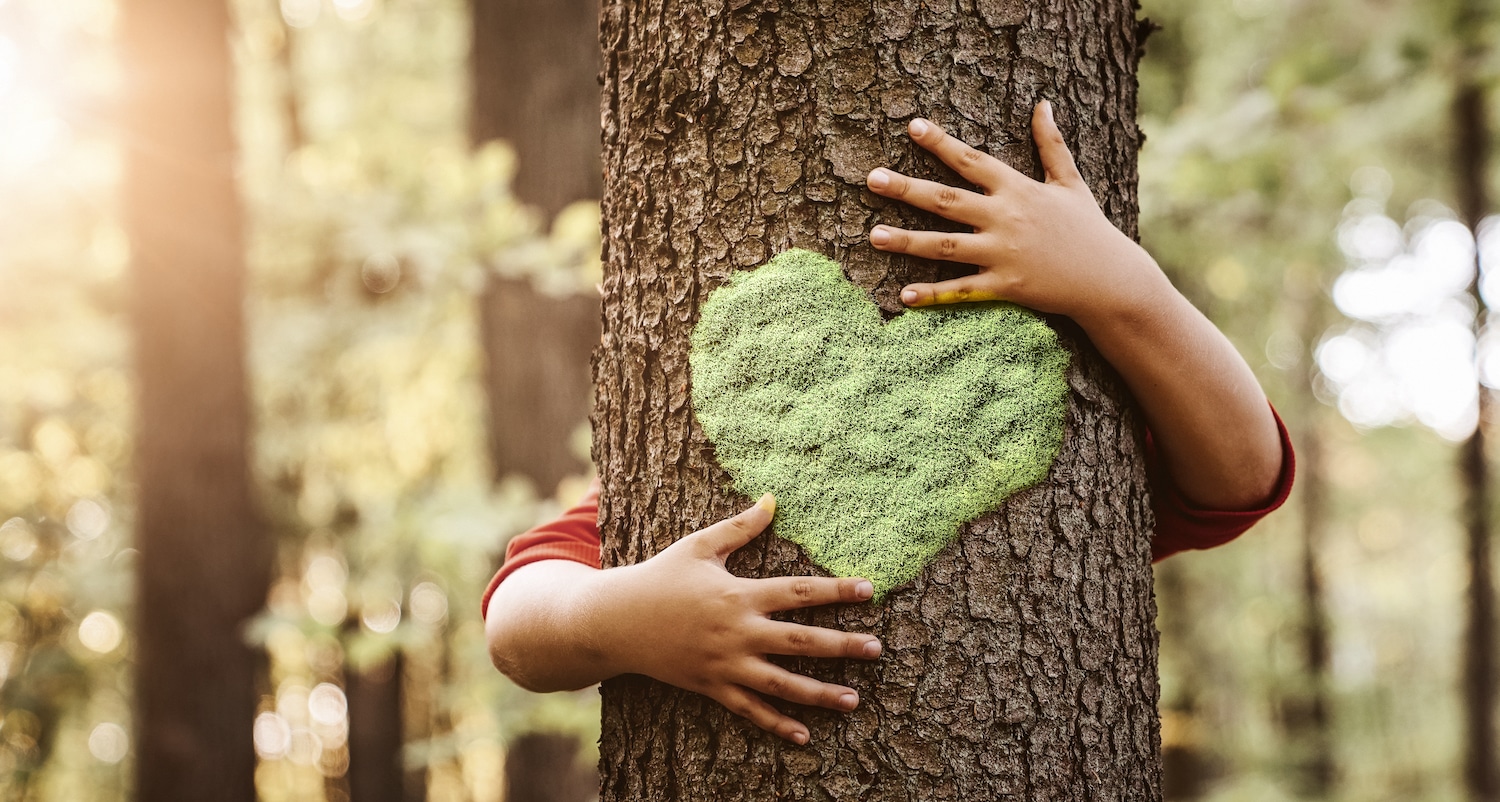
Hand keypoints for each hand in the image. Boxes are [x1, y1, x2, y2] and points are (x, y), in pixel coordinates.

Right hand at [594, 494, 881, 744]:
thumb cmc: (659, 578)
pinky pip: (748, 710)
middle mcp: (737, 632)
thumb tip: (773, 499)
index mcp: (739, 594)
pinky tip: (804, 735)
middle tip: (877, 649)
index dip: (836, 590)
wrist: (614, 621)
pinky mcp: (710, 687)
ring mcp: (724, 664)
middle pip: (799, 640)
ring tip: (854, 700)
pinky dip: (776, 723)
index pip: (798, 592)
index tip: (869, 590)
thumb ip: (740, 527)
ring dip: (819, 693)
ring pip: (781, 683)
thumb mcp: (698, 546)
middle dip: (842, 645)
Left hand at [865, 100, 1170, 327]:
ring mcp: (1004, 254)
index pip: (972, 160)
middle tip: (872, 178)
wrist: (1110, 279)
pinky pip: (962, 290)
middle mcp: (1006, 218)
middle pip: (947, 200)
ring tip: (873, 236)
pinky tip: (904, 295)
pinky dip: (934, 294)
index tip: (912, 127)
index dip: (941, 143)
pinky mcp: (1006, 286)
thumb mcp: (1071, 182)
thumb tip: (1043, 104)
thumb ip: (1051, 144)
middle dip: (907, 188)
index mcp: (1018, 190)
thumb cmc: (1089, 229)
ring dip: (908, 241)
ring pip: (946, 246)